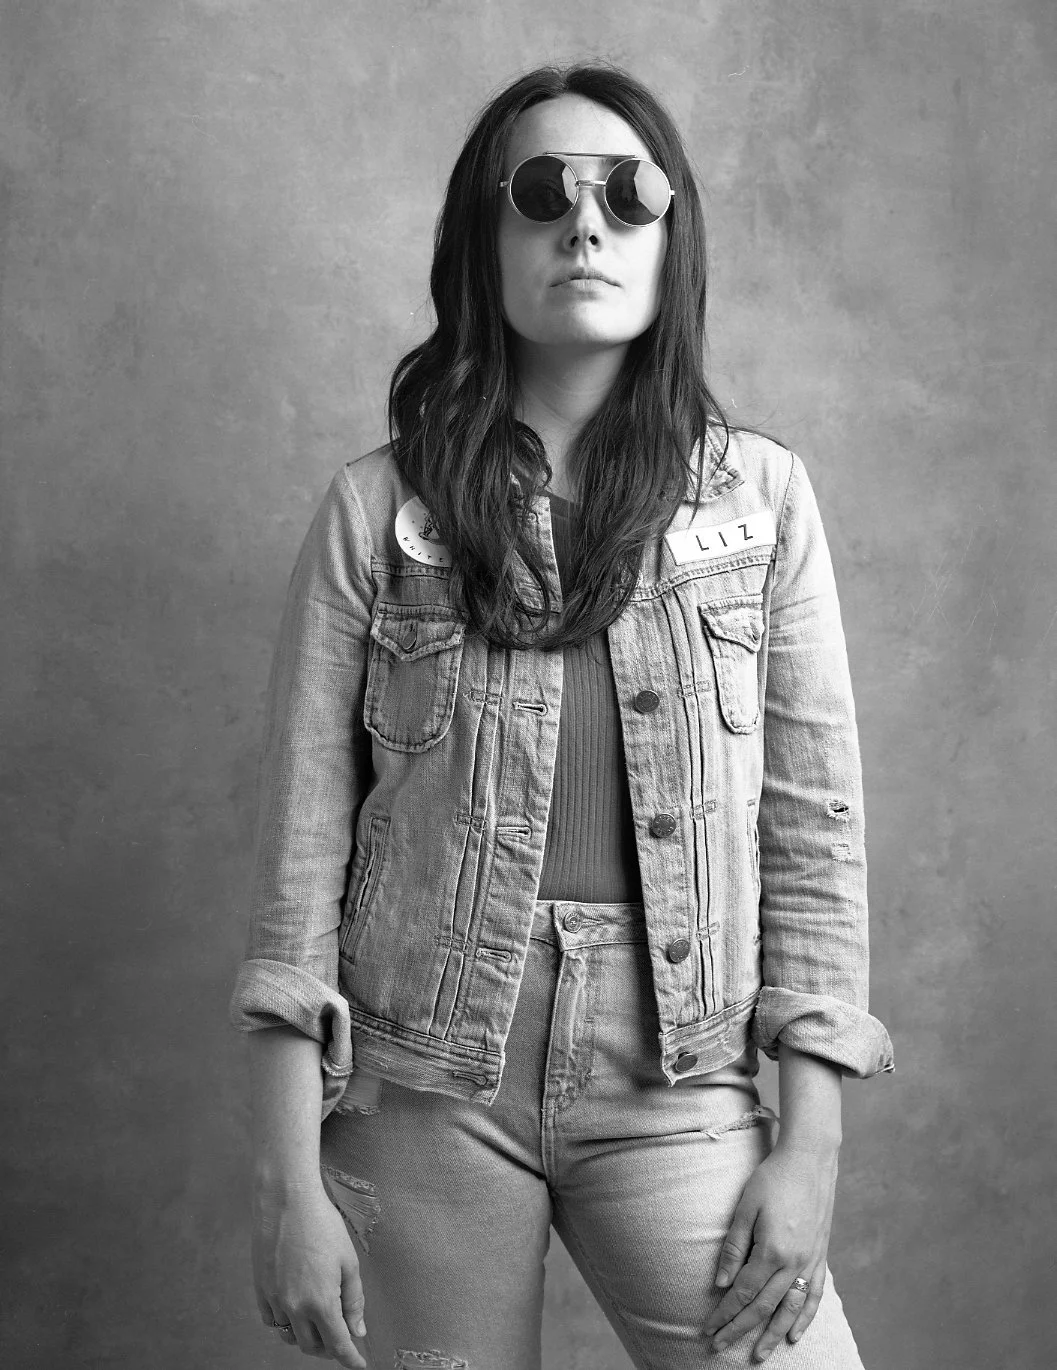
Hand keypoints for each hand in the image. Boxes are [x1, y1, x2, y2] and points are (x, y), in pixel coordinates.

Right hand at [252, 1178, 367, 1366]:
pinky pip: (272, 1320)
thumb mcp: (348, 1260)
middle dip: (329, 1348)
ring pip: (290, 1336)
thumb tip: (357, 1330)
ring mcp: (274, 1299)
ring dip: (306, 1337)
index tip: (359, 1365)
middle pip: (312, 1346)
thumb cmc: (321, 1224)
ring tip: (320, 1324)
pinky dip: (286, 1324)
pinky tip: (296, 1311)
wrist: (286, 1200)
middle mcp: (294, 1307)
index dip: (350, 1359)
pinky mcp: (260, 1289)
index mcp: (321, 1301)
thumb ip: (353, 1300)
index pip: (337, 1344)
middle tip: (342, 1338)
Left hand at [704, 1142, 836, 1362]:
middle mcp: (794, 1263)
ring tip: (759, 1354)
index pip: (743, 1293)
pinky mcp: (821, 1256)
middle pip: (764, 1307)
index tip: (708, 1330)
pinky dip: (805, 1318)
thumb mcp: (745, 1208)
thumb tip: (719, 1284)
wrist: (810, 1159)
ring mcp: (810, 1262)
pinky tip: (794, 1334)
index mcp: (772, 1251)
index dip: (724, 1314)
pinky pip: (815, 1295)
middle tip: (721, 1347)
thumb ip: (733, 1247)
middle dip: (741, 1329)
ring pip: (791, 1308)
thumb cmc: (772, 1178)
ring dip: (773, 1334)